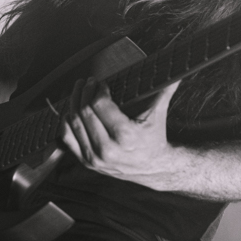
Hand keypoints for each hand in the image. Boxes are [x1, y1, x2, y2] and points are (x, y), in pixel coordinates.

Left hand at [61, 78, 180, 189]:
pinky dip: (66, 122)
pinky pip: (67, 138)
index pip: (99, 105)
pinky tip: (72, 110)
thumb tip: (174, 73)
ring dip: (73, 103)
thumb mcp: (159, 114)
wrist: (152, 168)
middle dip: (83, 92)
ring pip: (73, 123)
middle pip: (83, 112)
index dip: (97, 89)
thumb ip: (164, 90)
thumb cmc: (154, 138)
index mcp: (124, 135)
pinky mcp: (87, 162)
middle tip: (87, 82)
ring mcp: (95, 157)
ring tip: (79, 91)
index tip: (100, 82)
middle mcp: (107, 148)